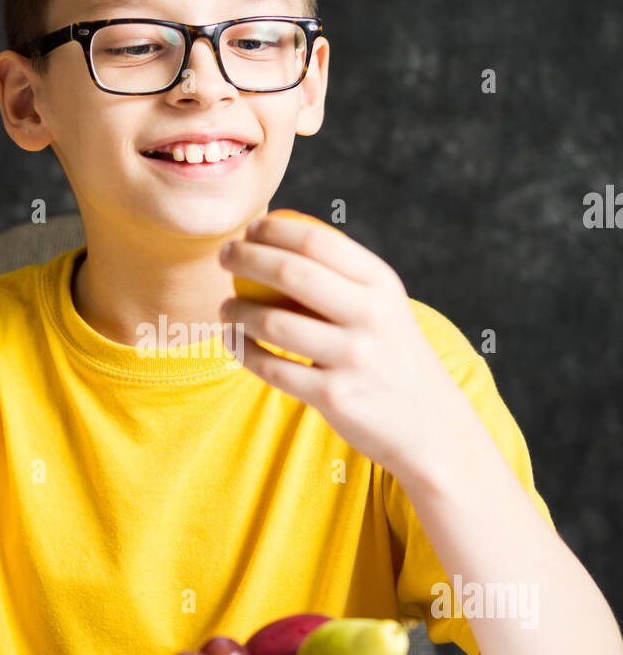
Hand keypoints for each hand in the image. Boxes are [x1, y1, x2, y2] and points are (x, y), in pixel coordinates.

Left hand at [218, 214, 462, 477]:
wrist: (429, 425)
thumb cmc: (391, 355)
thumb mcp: (384, 307)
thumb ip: (341, 276)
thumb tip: (276, 239)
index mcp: (381, 283)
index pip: (317, 240)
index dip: (274, 229)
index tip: (250, 229)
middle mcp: (370, 316)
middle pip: (290, 273)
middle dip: (246, 258)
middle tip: (224, 256)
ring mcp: (352, 358)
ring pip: (273, 322)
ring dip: (236, 310)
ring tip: (225, 308)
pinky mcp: (333, 397)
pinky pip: (272, 368)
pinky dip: (243, 351)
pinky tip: (234, 341)